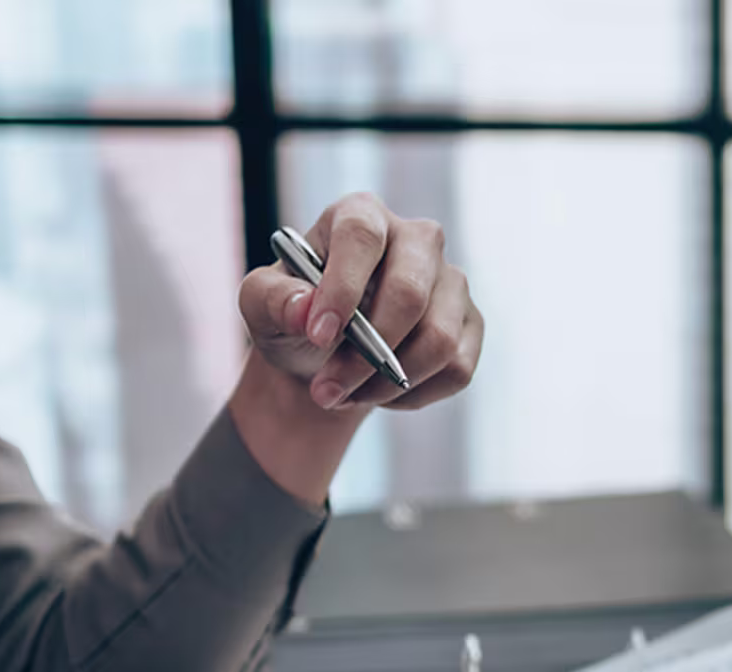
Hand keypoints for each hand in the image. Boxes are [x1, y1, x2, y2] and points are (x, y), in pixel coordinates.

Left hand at [228, 193, 484, 505]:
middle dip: (368, 355)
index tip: (318, 336)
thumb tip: (306, 310)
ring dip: (388, 383)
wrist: (323, 356)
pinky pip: (457, 369)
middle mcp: (416, 239)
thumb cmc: (294, 317)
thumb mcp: (260, 306)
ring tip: (347, 395)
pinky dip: (414, 394)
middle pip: (410, 293)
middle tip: (326, 390)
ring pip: (440, 339)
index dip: (342, 288)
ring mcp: (451, 282)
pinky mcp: (470, 324)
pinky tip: (382, 392)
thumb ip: (271, 300)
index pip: (362, 237)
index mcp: (361, 216)